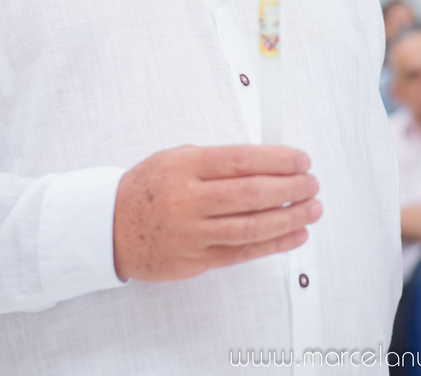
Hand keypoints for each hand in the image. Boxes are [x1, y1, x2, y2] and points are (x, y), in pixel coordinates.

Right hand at [113, 144, 320, 281]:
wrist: (108, 227)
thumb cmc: (150, 188)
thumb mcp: (177, 158)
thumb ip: (219, 160)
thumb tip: (271, 159)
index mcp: (184, 166)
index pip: (241, 160)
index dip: (278, 160)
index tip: (301, 159)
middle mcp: (186, 199)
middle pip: (251, 194)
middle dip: (290, 188)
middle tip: (312, 184)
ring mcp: (190, 233)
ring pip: (250, 226)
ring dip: (289, 218)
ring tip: (312, 208)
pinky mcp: (194, 260)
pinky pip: (242, 253)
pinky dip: (274, 244)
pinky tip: (295, 235)